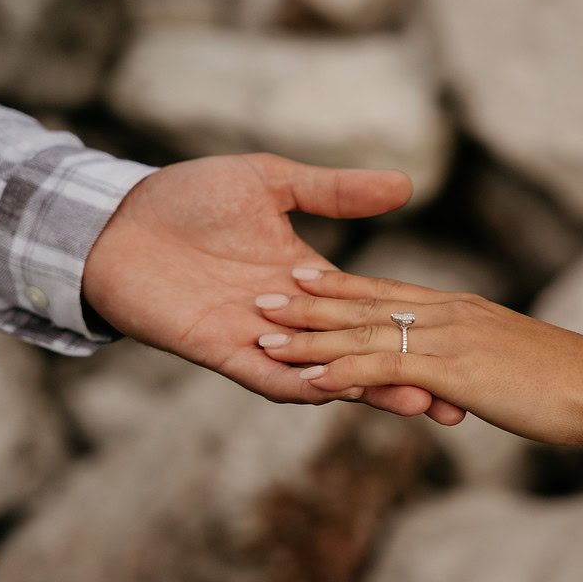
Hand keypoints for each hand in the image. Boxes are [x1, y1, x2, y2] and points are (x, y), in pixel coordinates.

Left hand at [82, 153, 464, 423]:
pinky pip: (267, 380)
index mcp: (310, 279)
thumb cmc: (189, 196)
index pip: (373, 312)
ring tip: (413, 400)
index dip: (413, 331)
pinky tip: (335, 395)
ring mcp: (260, 339)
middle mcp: (294, 317)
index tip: (464, 346)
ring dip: (366, 391)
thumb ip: (335, 192)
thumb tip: (406, 184)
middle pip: (360, 355)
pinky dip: (299, 389)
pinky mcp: (222, 351)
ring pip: (323, 376)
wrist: (119, 219)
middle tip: (455, 400)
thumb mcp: (272, 181)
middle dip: (405, 377)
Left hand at [256, 269, 582, 446]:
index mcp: (459, 309)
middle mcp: (447, 314)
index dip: (344, 285)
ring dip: (313, 334)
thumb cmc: (568, 377)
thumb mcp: (511, 357)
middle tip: (261, 294)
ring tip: (265, 332)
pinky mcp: (454, 370)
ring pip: (367, 331)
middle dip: (311, 301)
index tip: (305, 275)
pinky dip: (346, 371)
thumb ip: (476, 354)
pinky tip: (310, 378)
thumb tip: (454, 370)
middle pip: (367, 303)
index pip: (390, 292)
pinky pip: (388, 367)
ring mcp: (449, 339)